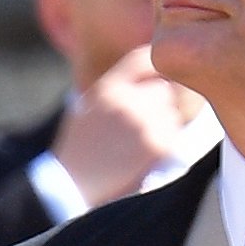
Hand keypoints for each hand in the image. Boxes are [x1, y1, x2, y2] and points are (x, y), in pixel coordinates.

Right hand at [49, 47, 209, 205]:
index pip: (143, 59)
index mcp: (107, 88)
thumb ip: (113, 90)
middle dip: (157, 104)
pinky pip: (173, 135)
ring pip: (172, 114)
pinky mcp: (157, 144)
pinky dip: (163, 145)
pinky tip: (142, 155)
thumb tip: (144, 79)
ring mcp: (144, 121)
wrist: (71, 186)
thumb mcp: (85, 108)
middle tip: (142, 124)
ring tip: (138, 143)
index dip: (155, 66)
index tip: (159, 76)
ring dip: (162, 126)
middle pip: (163, 90)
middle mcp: (127, 100)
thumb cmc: (77, 149)